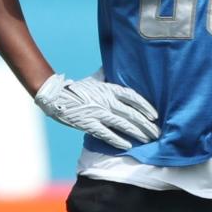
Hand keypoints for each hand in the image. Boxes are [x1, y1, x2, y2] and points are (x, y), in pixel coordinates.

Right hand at [34, 73, 157, 149]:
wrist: (55, 96)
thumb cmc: (77, 88)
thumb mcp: (95, 79)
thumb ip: (108, 75)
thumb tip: (116, 65)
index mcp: (109, 89)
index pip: (133, 97)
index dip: (146, 106)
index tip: (155, 115)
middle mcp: (106, 101)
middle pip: (132, 114)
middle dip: (146, 124)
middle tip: (156, 132)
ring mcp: (98, 113)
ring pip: (123, 124)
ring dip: (137, 133)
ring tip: (148, 139)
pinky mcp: (89, 124)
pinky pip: (106, 134)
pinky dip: (118, 140)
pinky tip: (128, 145)